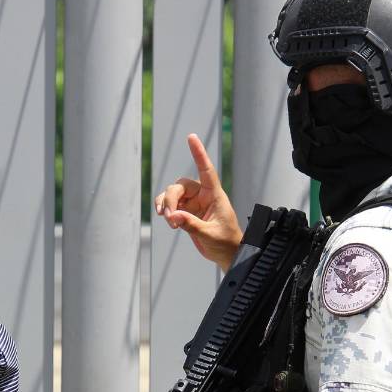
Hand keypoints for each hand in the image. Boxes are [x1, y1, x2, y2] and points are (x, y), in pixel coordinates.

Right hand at [154, 133, 242, 270]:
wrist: (226, 254)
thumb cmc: (225, 242)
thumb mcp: (210, 235)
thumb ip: (192, 225)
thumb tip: (174, 216)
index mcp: (215, 195)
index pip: (206, 170)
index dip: (199, 153)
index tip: (192, 137)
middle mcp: (203, 195)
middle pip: (180, 186)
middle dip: (171, 200)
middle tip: (170, 217)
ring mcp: (193, 203)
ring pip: (172, 194)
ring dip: (166, 205)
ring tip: (168, 221)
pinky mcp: (186, 212)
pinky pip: (170, 205)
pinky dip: (165, 209)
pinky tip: (167, 220)